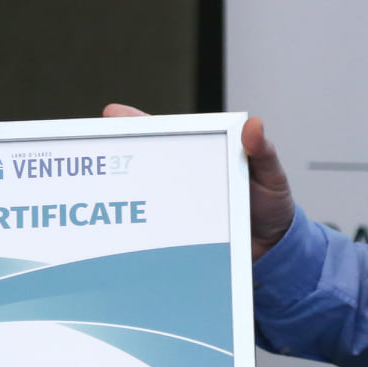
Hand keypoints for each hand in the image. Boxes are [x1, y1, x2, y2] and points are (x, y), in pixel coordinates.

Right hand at [103, 105, 293, 259]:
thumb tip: (253, 126)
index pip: (165, 134)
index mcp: (202, 156)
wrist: (275, 253)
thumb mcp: (271, 175)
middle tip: (92, 150)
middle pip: (142, 164)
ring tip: (97, 191)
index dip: (137, 124)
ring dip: (121, 195)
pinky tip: (119, 232)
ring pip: (142, 197)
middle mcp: (182, 180)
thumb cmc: (271, 205)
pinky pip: (154, 232)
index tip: (113, 114)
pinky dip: (137, 231)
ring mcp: (176, 209)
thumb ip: (263, 152)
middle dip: (115, 155)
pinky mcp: (177, 237)